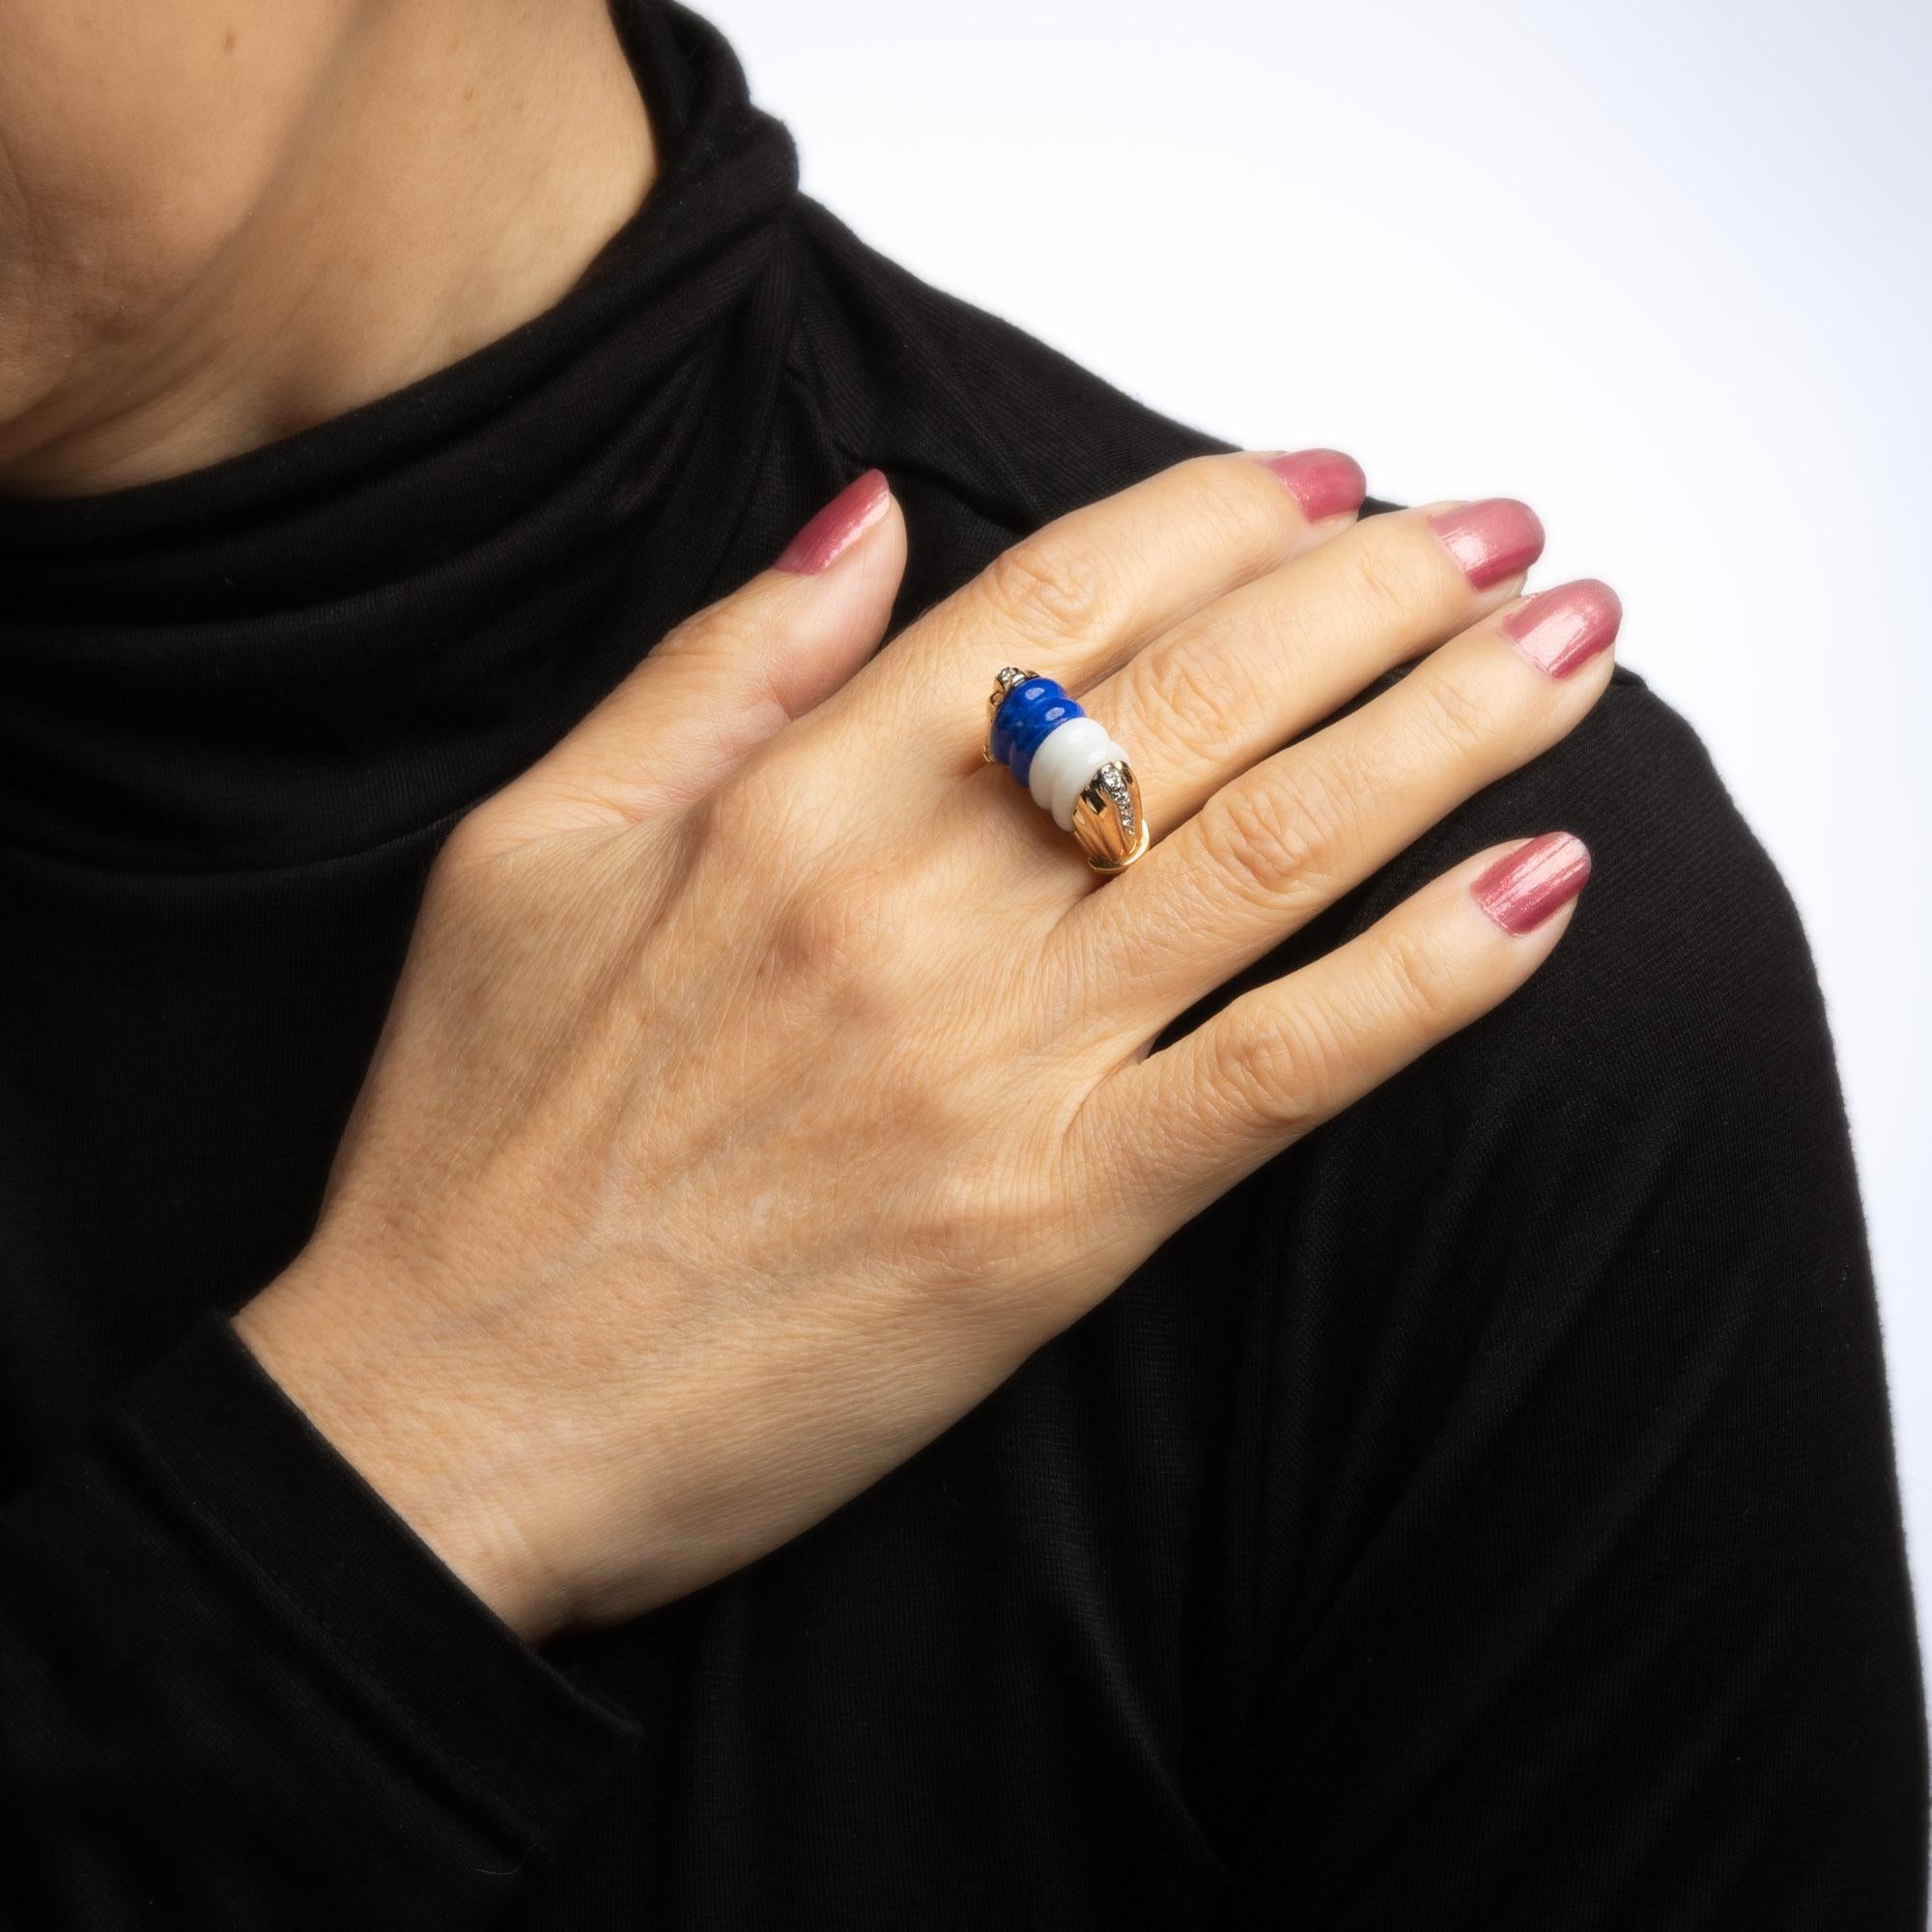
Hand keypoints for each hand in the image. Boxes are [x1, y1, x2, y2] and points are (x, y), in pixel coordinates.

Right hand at [236, 452, 1615, 1640]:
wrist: (453, 1423)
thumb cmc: (475, 1142)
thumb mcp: (529, 849)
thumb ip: (714, 670)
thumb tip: (864, 514)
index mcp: (788, 804)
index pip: (1056, 596)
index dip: (1217, 516)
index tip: (1322, 479)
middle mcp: (913, 910)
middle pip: (1206, 697)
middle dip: (1384, 590)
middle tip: (1501, 538)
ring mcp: (997, 1068)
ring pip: (1276, 852)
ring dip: (1450, 733)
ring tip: (1571, 654)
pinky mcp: (1056, 1224)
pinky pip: (1279, 1075)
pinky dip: (1426, 981)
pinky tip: (1537, 892)